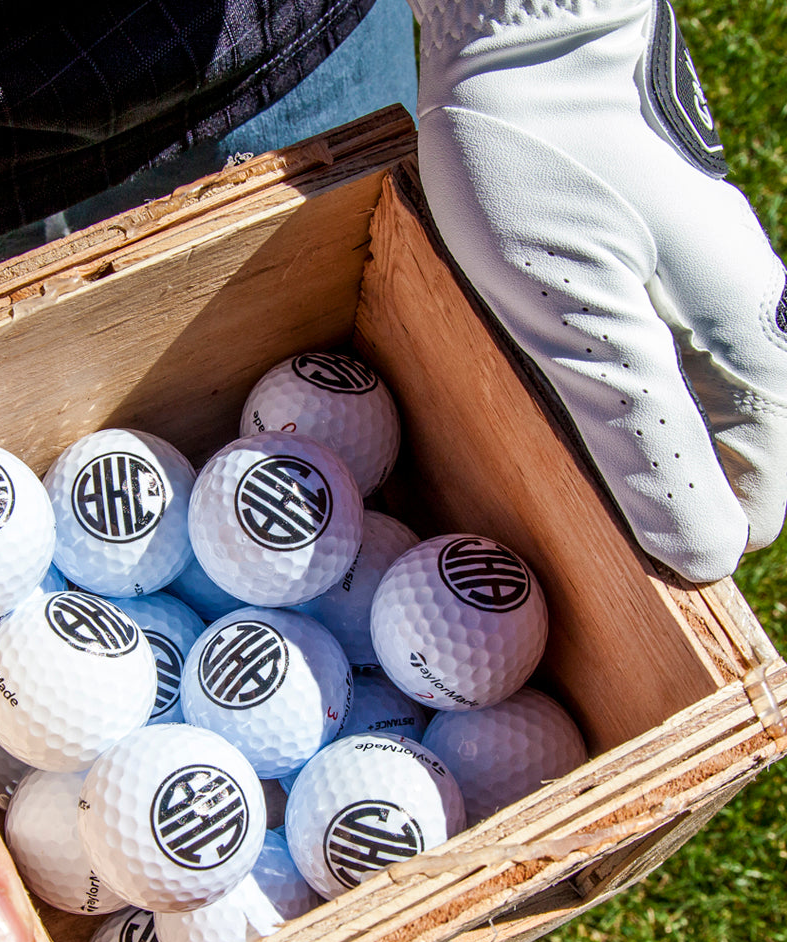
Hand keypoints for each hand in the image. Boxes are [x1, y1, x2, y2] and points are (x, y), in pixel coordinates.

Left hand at [409, 0, 786, 581]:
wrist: (515, 55)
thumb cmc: (545, 179)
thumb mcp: (587, 327)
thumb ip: (649, 440)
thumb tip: (708, 556)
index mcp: (750, 357)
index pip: (754, 504)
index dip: (688, 542)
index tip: (599, 559)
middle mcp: (734, 340)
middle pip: (708, 473)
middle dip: (640, 510)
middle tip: (544, 510)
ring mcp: (684, 315)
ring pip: (661, 432)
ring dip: (602, 465)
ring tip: (522, 461)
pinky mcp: (633, 294)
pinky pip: (621, 385)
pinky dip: (579, 413)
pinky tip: (521, 405)